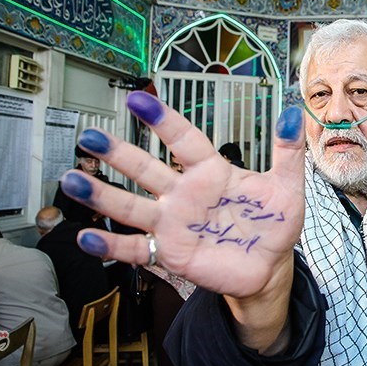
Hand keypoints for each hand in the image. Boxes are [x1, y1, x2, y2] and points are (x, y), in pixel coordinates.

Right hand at [60, 92, 306, 298]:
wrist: (268, 267)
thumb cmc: (274, 224)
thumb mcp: (286, 188)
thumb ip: (287, 153)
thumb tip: (294, 115)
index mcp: (210, 172)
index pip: (184, 139)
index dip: (163, 119)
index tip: (139, 98)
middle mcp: (184, 193)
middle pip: (146, 169)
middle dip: (118, 153)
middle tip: (90, 136)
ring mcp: (173, 222)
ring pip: (131, 205)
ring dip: (102, 194)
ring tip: (72, 179)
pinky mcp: (169, 252)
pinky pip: (135, 249)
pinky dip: (110, 245)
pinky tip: (87, 237)